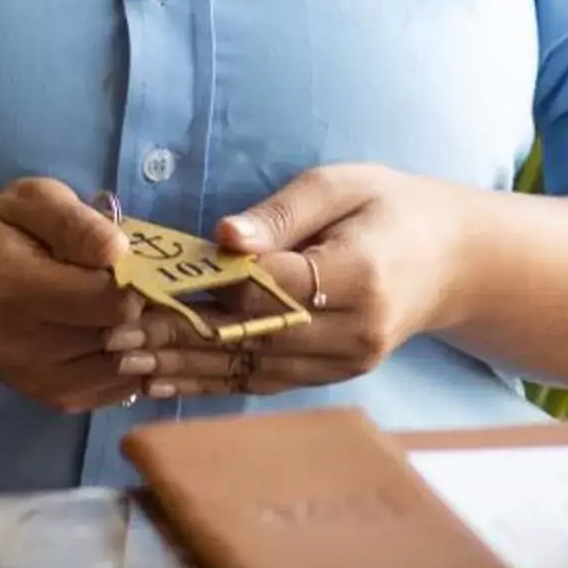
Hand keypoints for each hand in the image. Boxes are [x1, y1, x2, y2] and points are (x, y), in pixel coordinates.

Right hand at [0, 180, 155, 414]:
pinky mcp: (48, 397)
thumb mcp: (30, 203)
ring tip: (145, 310)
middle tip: (153, 287)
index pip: (105, 300)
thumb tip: (119, 252)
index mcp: (14, 288)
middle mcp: (20, 344)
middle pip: (118, 337)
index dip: (138, 281)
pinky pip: (112, 392)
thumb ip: (74, 222)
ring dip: (146, 341)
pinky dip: (134, 367)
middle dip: (148, 312)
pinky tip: (129, 338)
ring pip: (122, 368)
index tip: (141, 264)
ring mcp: (34, 378)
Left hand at [135, 166, 469, 400]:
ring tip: (122, 363)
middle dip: (179, 337)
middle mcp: (356, 331)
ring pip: (253, 369)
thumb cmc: (391, 207)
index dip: (206, 287)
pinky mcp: (335, 377)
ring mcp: (348, 363)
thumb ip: (282, 213)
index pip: (271, 286)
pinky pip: (265, 383)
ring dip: (184, 369)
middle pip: (254, 336)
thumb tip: (224, 239)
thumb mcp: (342, 184)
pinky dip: (211, 383)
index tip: (145, 285)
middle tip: (114, 333)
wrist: (453, 260)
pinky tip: (163, 383)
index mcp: (362, 274)